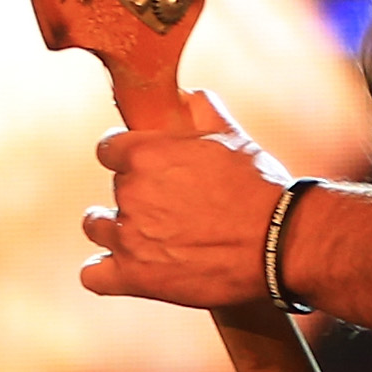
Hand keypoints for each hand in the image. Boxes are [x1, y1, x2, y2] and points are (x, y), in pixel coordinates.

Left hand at [80, 87, 297, 309]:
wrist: (277, 242)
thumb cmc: (258, 187)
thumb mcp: (232, 136)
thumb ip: (200, 109)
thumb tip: (186, 94)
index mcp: (145, 154)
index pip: (109, 149)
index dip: (127, 156)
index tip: (146, 166)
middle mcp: (130, 193)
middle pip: (115, 188)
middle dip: (136, 193)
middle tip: (171, 206)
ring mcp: (129, 237)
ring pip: (96, 226)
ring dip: (113, 228)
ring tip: (143, 234)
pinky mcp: (136, 277)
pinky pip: (95, 276)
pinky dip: (104, 272)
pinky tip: (121, 268)